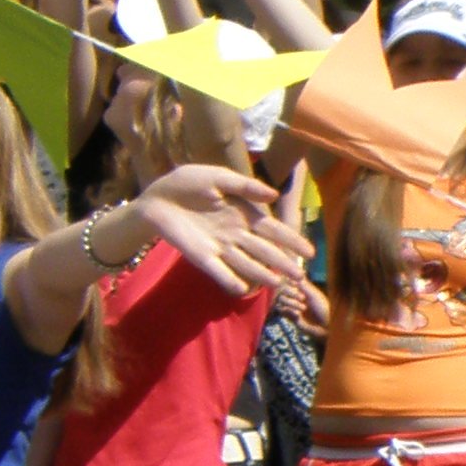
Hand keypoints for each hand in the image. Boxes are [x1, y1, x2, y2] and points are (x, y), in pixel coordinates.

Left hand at [130, 165, 313, 300]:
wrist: (155, 198)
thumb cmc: (186, 184)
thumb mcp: (217, 177)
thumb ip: (244, 186)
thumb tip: (273, 195)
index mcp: (243, 214)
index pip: (273, 230)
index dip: (291, 240)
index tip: (309, 252)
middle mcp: (235, 234)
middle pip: (264, 250)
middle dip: (281, 263)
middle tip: (299, 276)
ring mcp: (219, 247)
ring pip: (245, 263)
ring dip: (260, 274)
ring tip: (277, 285)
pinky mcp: (200, 256)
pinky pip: (217, 270)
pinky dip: (229, 280)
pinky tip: (241, 289)